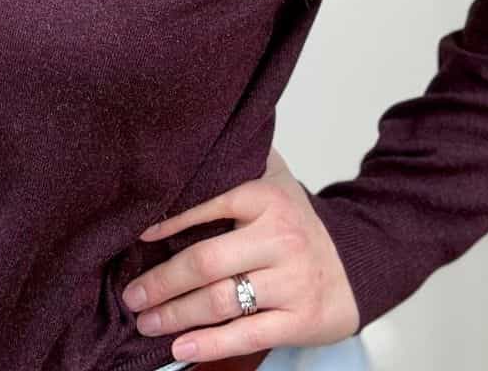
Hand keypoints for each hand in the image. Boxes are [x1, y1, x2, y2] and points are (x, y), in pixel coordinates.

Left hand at [121, 155, 359, 364]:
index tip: (137, 237)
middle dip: (162, 282)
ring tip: (146, 322)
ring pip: (222, 302)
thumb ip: (241, 156)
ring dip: (176, 315)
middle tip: (132, 295)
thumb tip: (190, 139)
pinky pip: (246, 335)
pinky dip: (209, 345)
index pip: (210, 206)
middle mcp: (280, 238)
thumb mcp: (275, 178)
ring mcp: (291, 282)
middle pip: (208, 262)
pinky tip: (179, 348)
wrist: (355, 265)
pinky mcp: (299, 320)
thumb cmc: (297, 222)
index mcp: (268, 198)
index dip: (169, 222)